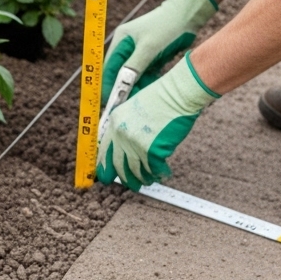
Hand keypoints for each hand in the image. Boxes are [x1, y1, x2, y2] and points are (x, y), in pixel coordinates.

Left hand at [96, 55, 218, 189]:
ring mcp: (135, 144)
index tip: (106, 175)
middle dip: (124, 178)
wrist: (177, 94)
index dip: (104, 165)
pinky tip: (162, 174)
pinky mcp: (151, 151)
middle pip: (117, 164)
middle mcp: (121, 134)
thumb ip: (124, 126)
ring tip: (147, 181)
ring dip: (142, 178)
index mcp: (114, 122)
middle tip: (129, 185)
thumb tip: (124, 147)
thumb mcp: (132, 108)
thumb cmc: (161, 98)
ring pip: (135, 170)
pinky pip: (152, 169)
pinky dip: (158, 173)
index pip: (103, 150)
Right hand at [102, 0, 217, 102]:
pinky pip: (144, 74)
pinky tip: (150, 91)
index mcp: (120, 41)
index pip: (109, 69)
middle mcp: (126, 47)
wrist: (189, 14)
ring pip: (132, 76)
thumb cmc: (167, 26)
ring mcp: (138, 52)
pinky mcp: (150, 57)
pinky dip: (146, 83)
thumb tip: (120, 86)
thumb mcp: (149, 48)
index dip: (109, 86)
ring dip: (135, 88)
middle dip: (122, 89)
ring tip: (140, 101)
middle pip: (119, 74)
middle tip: (126, 106)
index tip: (112, 102)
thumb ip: (133, 67)